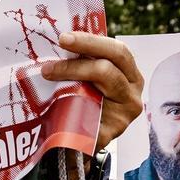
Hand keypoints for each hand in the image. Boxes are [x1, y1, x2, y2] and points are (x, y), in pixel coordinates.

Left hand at [41, 32, 142, 151]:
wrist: (80, 142)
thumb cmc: (84, 102)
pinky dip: (70, 107)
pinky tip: (54, 103)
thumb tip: (57, 39)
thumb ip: (83, 61)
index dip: (92, 41)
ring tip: (47, 72)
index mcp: (130, 75)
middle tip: (57, 48)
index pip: (118, 52)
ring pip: (98, 90)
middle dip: (81, 53)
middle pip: (109, 68)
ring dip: (70, 74)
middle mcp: (132, 94)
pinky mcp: (110, 134)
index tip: (64, 37)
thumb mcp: (88, 78)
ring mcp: (123, 116)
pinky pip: (88, 116)